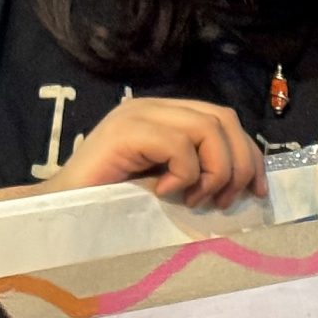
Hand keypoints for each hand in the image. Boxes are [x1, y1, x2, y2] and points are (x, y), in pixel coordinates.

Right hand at [48, 97, 267, 208]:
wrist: (60, 211)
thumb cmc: (114, 205)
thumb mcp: (169, 184)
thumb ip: (198, 171)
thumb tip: (247, 182)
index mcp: (166, 115)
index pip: (225, 120)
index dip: (250, 155)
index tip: (256, 191)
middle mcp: (154, 107)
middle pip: (223, 119)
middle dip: (239, 163)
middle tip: (225, 200)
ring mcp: (138, 114)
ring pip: (208, 129)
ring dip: (214, 171)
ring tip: (194, 198)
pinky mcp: (126, 130)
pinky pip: (180, 145)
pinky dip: (184, 175)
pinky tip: (164, 193)